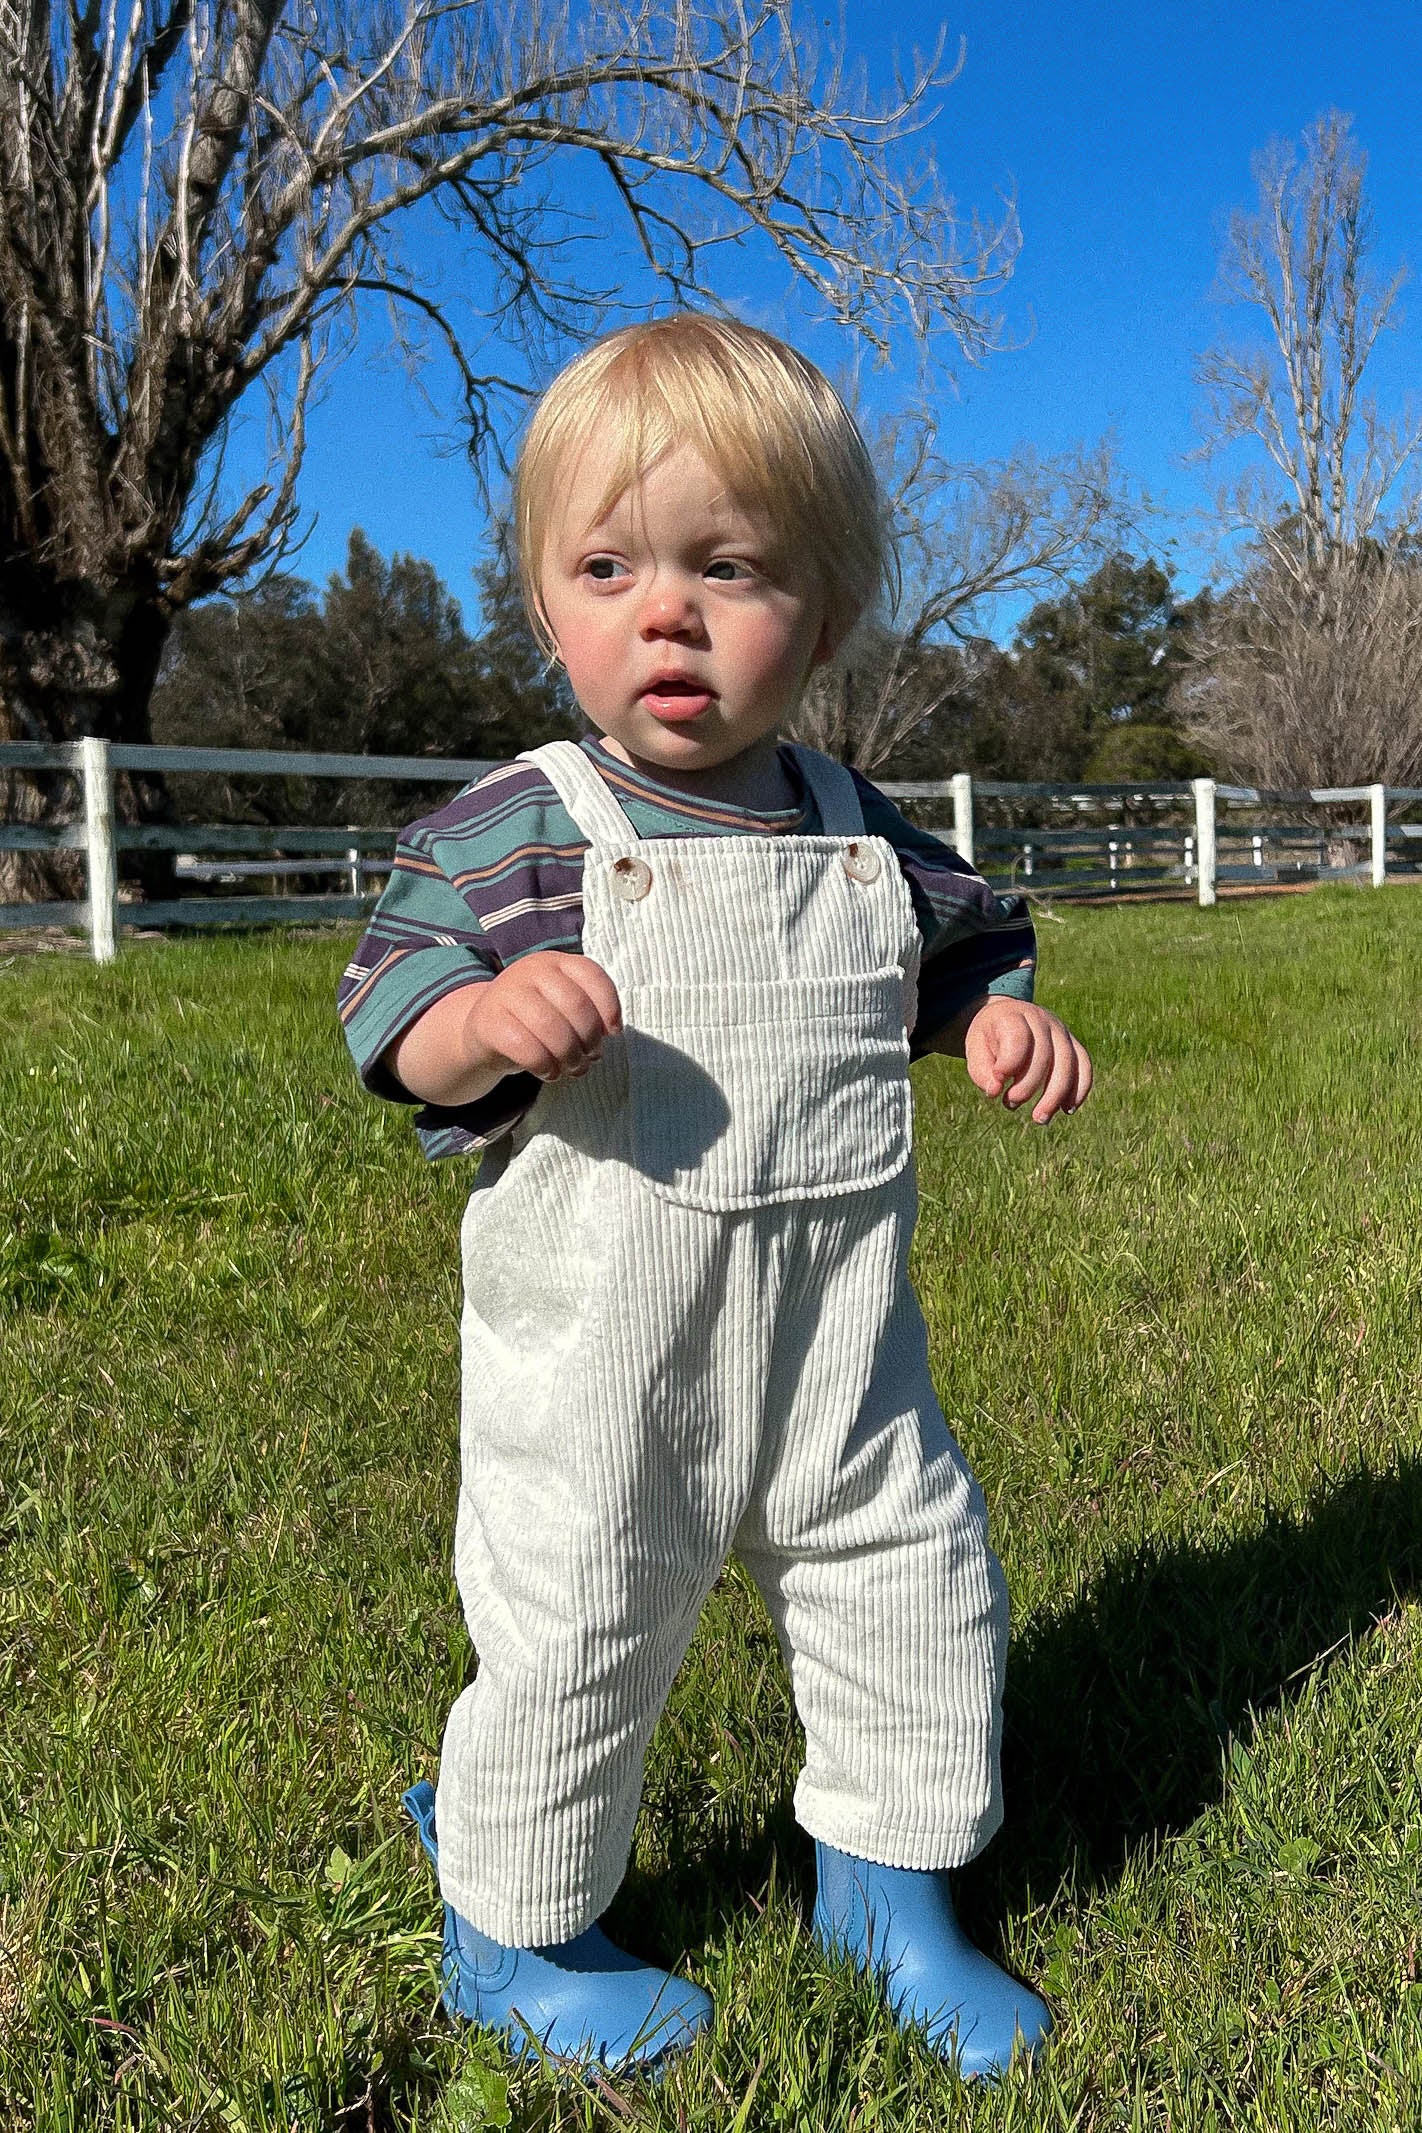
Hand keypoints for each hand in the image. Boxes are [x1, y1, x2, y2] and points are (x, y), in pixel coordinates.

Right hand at [465, 951, 622, 1082]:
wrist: (486, 1030)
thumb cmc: (535, 1021)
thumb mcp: (562, 1008)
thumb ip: (587, 1016)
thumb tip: (604, 1039)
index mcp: (557, 962)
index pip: (593, 976)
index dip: (610, 1007)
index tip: (612, 1033)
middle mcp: (532, 970)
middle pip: (576, 1004)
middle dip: (589, 1038)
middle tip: (588, 1057)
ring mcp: (507, 992)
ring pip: (551, 1027)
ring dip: (569, 1057)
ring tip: (572, 1068)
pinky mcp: (489, 1020)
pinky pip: (526, 1047)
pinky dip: (545, 1066)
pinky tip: (548, 1072)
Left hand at [962, 997, 1091, 1123]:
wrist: (1007, 1016)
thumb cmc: (989, 1038)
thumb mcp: (975, 1049)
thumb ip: (981, 1070)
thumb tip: (995, 1090)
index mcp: (1013, 1016)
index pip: (1018, 1038)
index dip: (1009, 1064)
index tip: (997, 1080)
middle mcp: (1041, 1019)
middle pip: (1044, 1056)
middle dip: (1028, 1087)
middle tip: (1010, 1104)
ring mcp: (1061, 1031)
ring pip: (1068, 1063)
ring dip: (1056, 1096)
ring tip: (1040, 1119)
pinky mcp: (1073, 1044)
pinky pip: (1084, 1066)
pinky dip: (1079, 1089)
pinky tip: (1067, 1109)